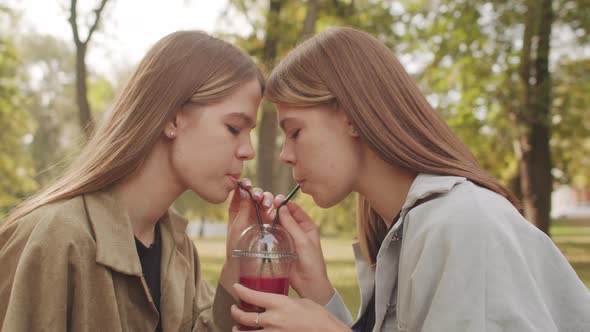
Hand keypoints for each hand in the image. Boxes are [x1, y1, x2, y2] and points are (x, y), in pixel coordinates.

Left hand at [220, 178, 275, 296]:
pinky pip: (277, 212)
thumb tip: (242, 190)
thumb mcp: (237, 226)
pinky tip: (278, 208)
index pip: (242, 192)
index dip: (245, 185)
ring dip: (269, 199)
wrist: (246, 266)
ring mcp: (263, 217)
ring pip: (268, 202)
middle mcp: (251, 211)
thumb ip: (241, 208)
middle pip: (257, 195)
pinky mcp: (273, 223)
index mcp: (238, 210)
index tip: (247, 184)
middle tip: (259, 198)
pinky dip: (278, 207)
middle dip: (260, 193)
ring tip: (269, 205)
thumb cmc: (237, 247)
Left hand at [230, 284, 350, 331]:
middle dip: (235, 312)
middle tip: (234, 309)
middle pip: (243, 317)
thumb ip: (283, 302)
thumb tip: (274, 302)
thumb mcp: (300, 302)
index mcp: (279, 304)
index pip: (251, 296)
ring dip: (239, 330)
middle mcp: (273, 320)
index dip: (240, 290)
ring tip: (237, 328)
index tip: (236, 287)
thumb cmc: (319, 317)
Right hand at [271, 198, 334, 304]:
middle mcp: (298, 230)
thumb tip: (282, 207)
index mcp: (307, 226)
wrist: (308, 284)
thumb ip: (292, 225)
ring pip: (277, 224)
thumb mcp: (303, 241)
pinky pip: (273, 235)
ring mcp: (288, 238)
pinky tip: (261, 226)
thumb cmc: (312, 263)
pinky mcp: (280, 247)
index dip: (285, 203)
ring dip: (270, 218)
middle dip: (276, 210)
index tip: (275, 200)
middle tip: (267, 207)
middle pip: (285, 215)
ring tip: (263, 214)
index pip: (295, 210)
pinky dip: (267, 229)